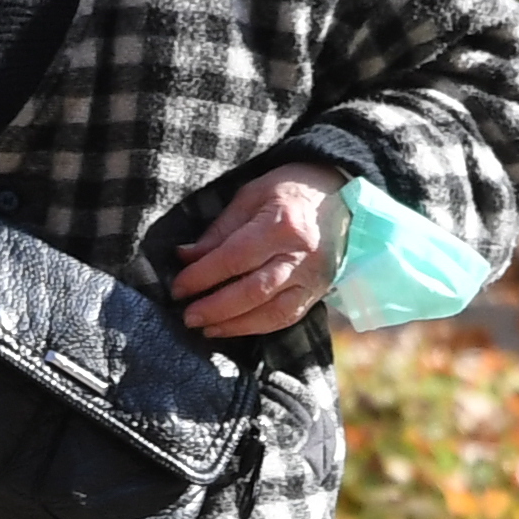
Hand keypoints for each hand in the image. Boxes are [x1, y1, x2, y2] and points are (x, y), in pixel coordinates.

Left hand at [168, 168, 343, 337]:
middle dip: (216, 307)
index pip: (234, 258)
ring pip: (271, 312)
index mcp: (281, 224)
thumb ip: (220, 230)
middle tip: (188, 316)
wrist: (340, 194)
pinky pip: (287, 318)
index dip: (203, 276)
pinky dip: (258, 327)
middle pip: (253, 291)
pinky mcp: (317, 292)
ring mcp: (312, 278)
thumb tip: (186, 257)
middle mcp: (299, 255)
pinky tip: (234, 328)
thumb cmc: (290, 190)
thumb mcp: (251, 196)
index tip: (178, 288)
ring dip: (235, 325)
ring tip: (206, 329)